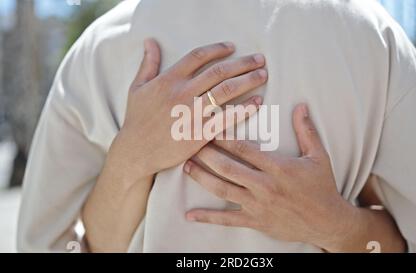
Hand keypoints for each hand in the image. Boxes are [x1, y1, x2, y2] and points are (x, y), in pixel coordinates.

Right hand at [107, 39, 267, 185]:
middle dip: (242, 63)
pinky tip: (257, 102)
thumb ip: (148, 63)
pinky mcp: (200, 133)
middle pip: (218, 71)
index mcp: (169, 80)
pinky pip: (227, 118)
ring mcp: (192, 113)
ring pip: (226, 91)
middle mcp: (182, 93)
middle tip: (260, 59)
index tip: (233, 46)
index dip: (218, 49)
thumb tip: (150, 41)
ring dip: (248, 80)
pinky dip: (244, 108)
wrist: (136, 151)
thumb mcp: (137, 87)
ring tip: (263, 74)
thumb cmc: (137, 119)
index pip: (198, 56)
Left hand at [183, 104, 357, 250]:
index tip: (208, 123)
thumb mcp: (319, 156)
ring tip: (185, 165)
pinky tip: (190, 215)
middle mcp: (264, 185)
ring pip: (223, 190)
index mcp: (278, 167)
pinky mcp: (255, 221)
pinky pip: (227, 220)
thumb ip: (306, 130)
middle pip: (227, 166)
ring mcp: (258, 205)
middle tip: (188, 141)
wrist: (328, 222)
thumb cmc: (322, 187)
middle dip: (206, 153)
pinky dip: (208, 217)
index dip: (223, 135)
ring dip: (202, 177)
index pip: (244, 148)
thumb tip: (300, 105)